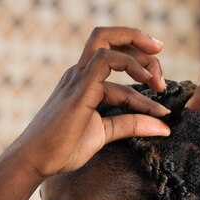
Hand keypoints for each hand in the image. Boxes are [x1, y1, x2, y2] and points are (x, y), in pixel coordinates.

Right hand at [13, 26, 170, 177]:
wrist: (35, 161)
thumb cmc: (62, 150)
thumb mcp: (104, 134)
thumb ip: (131, 125)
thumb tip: (163, 128)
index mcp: (83, 82)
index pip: (118, 63)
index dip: (144, 74)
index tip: (162, 94)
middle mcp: (80, 74)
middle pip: (110, 38)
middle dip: (140, 43)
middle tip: (161, 72)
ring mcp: (78, 78)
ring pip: (108, 42)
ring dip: (139, 57)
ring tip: (159, 83)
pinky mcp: (79, 89)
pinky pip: (106, 61)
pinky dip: (131, 67)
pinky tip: (147, 87)